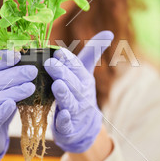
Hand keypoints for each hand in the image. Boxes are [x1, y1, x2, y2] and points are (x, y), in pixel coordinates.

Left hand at [44, 31, 113, 152]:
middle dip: (62, 73)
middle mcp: (81, 95)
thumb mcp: (85, 72)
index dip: (68, 60)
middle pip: (73, 83)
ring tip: (56, 85)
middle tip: (50, 63)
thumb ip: (93, 52)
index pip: (77, 68)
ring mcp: (76, 112)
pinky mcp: (68, 128)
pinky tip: (61, 115)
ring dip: (64, 94)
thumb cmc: (80, 93)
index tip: (58, 52)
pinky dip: (65, 120)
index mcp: (83, 80)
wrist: (84, 127)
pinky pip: (67, 124)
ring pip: (70, 102)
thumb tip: (109, 33)